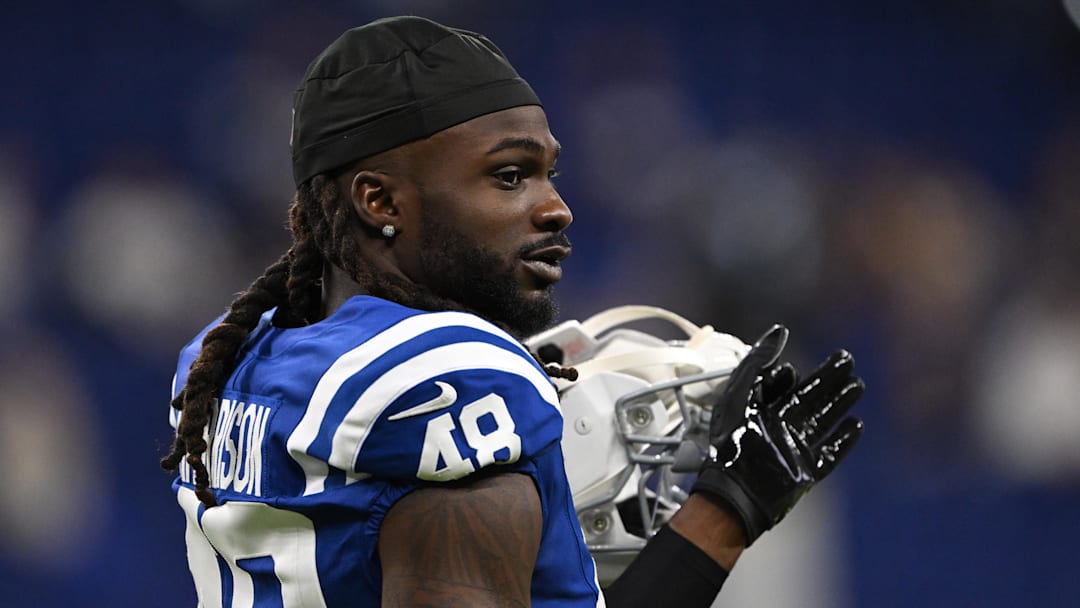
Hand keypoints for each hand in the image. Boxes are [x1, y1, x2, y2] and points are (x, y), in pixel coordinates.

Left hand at [691, 325, 864, 545]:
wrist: (737, 490)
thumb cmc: (732, 441)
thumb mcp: (741, 391)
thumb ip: (759, 360)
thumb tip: (781, 331)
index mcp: (758, 408)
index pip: (780, 386)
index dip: (787, 375)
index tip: (791, 369)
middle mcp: (778, 426)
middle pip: (809, 397)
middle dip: (828, 379)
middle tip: (847, 358)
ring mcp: (793, 448)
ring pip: (822, 420)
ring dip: (840, 402)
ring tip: (857, 384)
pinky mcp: (806, 471)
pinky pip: (830, 453)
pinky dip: (844, 439)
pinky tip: (857, 424)